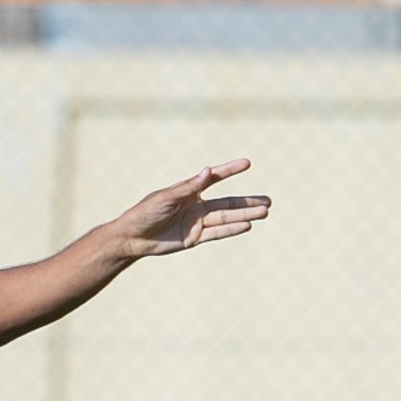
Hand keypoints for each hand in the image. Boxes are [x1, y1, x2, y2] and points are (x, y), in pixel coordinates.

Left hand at [113, 159, 269, 259]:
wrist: (131, 238)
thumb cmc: (144, 212)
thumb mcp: (166, 197)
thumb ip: (189, 187)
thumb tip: (209, 170)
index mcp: (188, 190)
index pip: (214, 178)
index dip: (230, 170)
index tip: (248, 163)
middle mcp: (195, 205)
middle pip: (227, 203)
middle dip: (247, 202)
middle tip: (269, 201)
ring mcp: (196, 222)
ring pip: (226, 218)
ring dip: (245, 215)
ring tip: (265, 212)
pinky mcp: (194, 238)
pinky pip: (216, 233)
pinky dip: (232, 230)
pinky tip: (248, 226)